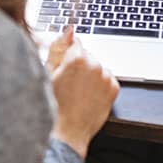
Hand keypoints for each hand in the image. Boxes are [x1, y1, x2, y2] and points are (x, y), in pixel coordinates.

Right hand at [47, 28, 119, 156]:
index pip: (76, 43)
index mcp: (76, 57)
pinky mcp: (114, 88)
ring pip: (98, 67)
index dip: (68, 53)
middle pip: (87, 55)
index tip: (65, 65)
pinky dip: (100, 85)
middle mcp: (94, 64)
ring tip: (79, 92)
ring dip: (91, 74)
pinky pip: (107, 79)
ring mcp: (106, 77)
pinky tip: (89, 96)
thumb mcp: (49, 72)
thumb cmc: (53, 104)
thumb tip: (68, 30)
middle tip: (69, 83)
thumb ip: (58, 47)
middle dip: (80, 64)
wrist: (67, 131)